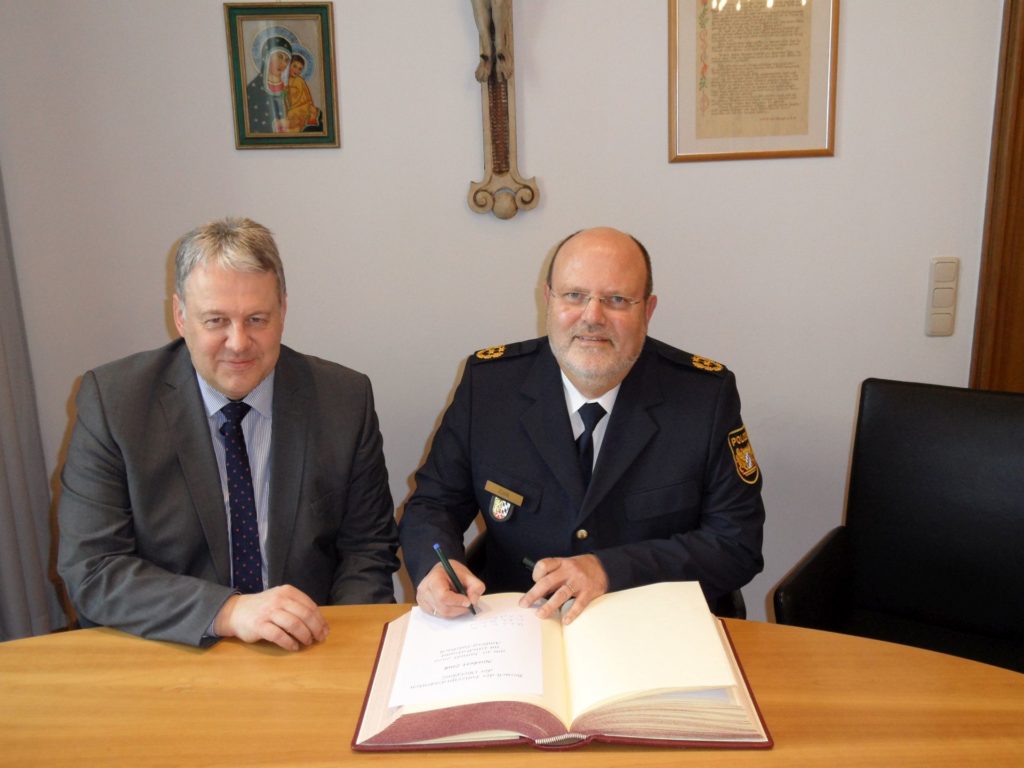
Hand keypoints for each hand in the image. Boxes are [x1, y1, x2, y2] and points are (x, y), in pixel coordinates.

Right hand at [214, 585, 328, 650]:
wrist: (236, 612)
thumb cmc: (263, 607)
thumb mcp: (281, 599)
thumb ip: (297, 606)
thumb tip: (319, 622)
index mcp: (287, 592)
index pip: (310, 606)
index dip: (320, 619)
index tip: (325, 630)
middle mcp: (279, 599)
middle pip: (305, 615)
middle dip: (316, 629)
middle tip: (320, 639)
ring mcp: (269, 612)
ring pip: (294, 625)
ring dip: (305, 636)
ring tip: (307, 643)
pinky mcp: (260, 625)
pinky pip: (279, 636)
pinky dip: (290, 643)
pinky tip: (294, 647)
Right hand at [415, 561, 484, 617]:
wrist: (440, 572)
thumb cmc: (452, 572)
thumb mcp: (467, 574)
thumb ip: (475, 586)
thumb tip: (473, 601)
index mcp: (434, 578)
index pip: (443, 596)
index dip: (457, 601)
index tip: (468, 601)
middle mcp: (424, 589)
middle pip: (443, 608)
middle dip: (459, 608)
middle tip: (468, 603)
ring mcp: (422, 599)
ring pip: (442, 614)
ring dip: (455, 611)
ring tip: (460, 602)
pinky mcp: (423, 606)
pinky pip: (439, 615)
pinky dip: (449, 612)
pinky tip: (452, 604)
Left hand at [519, 554, 607, 624]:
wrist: (604, 566)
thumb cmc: (580, 568)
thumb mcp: (566, 565)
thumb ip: (554, 576)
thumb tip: (538, 594)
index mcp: (561, 563)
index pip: (544, 565)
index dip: (536, 574)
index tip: (534, 582)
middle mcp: (569, 571)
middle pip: (548, 581)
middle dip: (534, 594)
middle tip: (524, 603)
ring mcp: (579, 581)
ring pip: (561, 594)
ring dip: (549, 605)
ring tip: (540, 614)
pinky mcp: (589, 591)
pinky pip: (579, 603)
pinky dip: (571, 613)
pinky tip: (565, 620)